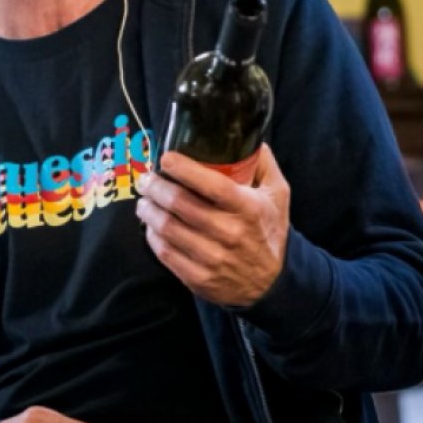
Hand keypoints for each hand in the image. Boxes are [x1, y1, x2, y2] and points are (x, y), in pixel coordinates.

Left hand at [135, 144, 289, 306]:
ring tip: (144, 199)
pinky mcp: (198, 278)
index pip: (212, 184)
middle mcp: (229, 233)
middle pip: (180, 204)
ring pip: (167, 228)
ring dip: (148, 209)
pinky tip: (151, 225)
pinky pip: (165, 252)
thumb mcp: (277, 196)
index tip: (166, 158)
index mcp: (248, 209)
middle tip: (147, 179)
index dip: (184, 169)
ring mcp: (212, 258)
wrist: (269, 284)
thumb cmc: (268, 231)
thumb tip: (250, 138)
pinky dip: (152, 235)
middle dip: (156, 187)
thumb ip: (263, 164)